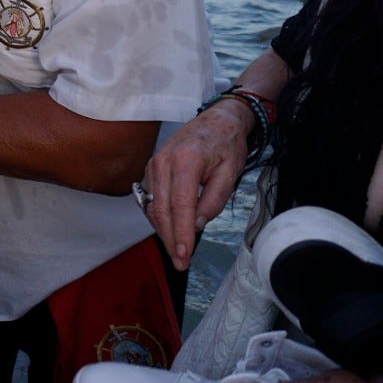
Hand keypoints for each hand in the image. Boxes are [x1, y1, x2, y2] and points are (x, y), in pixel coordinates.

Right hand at [143, 102, 251, 269]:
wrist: (217, 119)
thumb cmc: (227, 143)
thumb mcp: (231, 171)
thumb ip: (214, 199)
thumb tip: (196, 224)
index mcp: (186, 161)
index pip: (180, 205)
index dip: (180, 233)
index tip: (183, 256)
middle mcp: (163, 162)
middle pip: (162, 209)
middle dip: (170, 239)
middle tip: (180, 263)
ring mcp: (154, 164)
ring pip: (153, 206)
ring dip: (163, 231)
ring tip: (176, 250)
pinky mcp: (151, 167)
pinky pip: (151, 198)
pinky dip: (159, 217)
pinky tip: (170, 229)